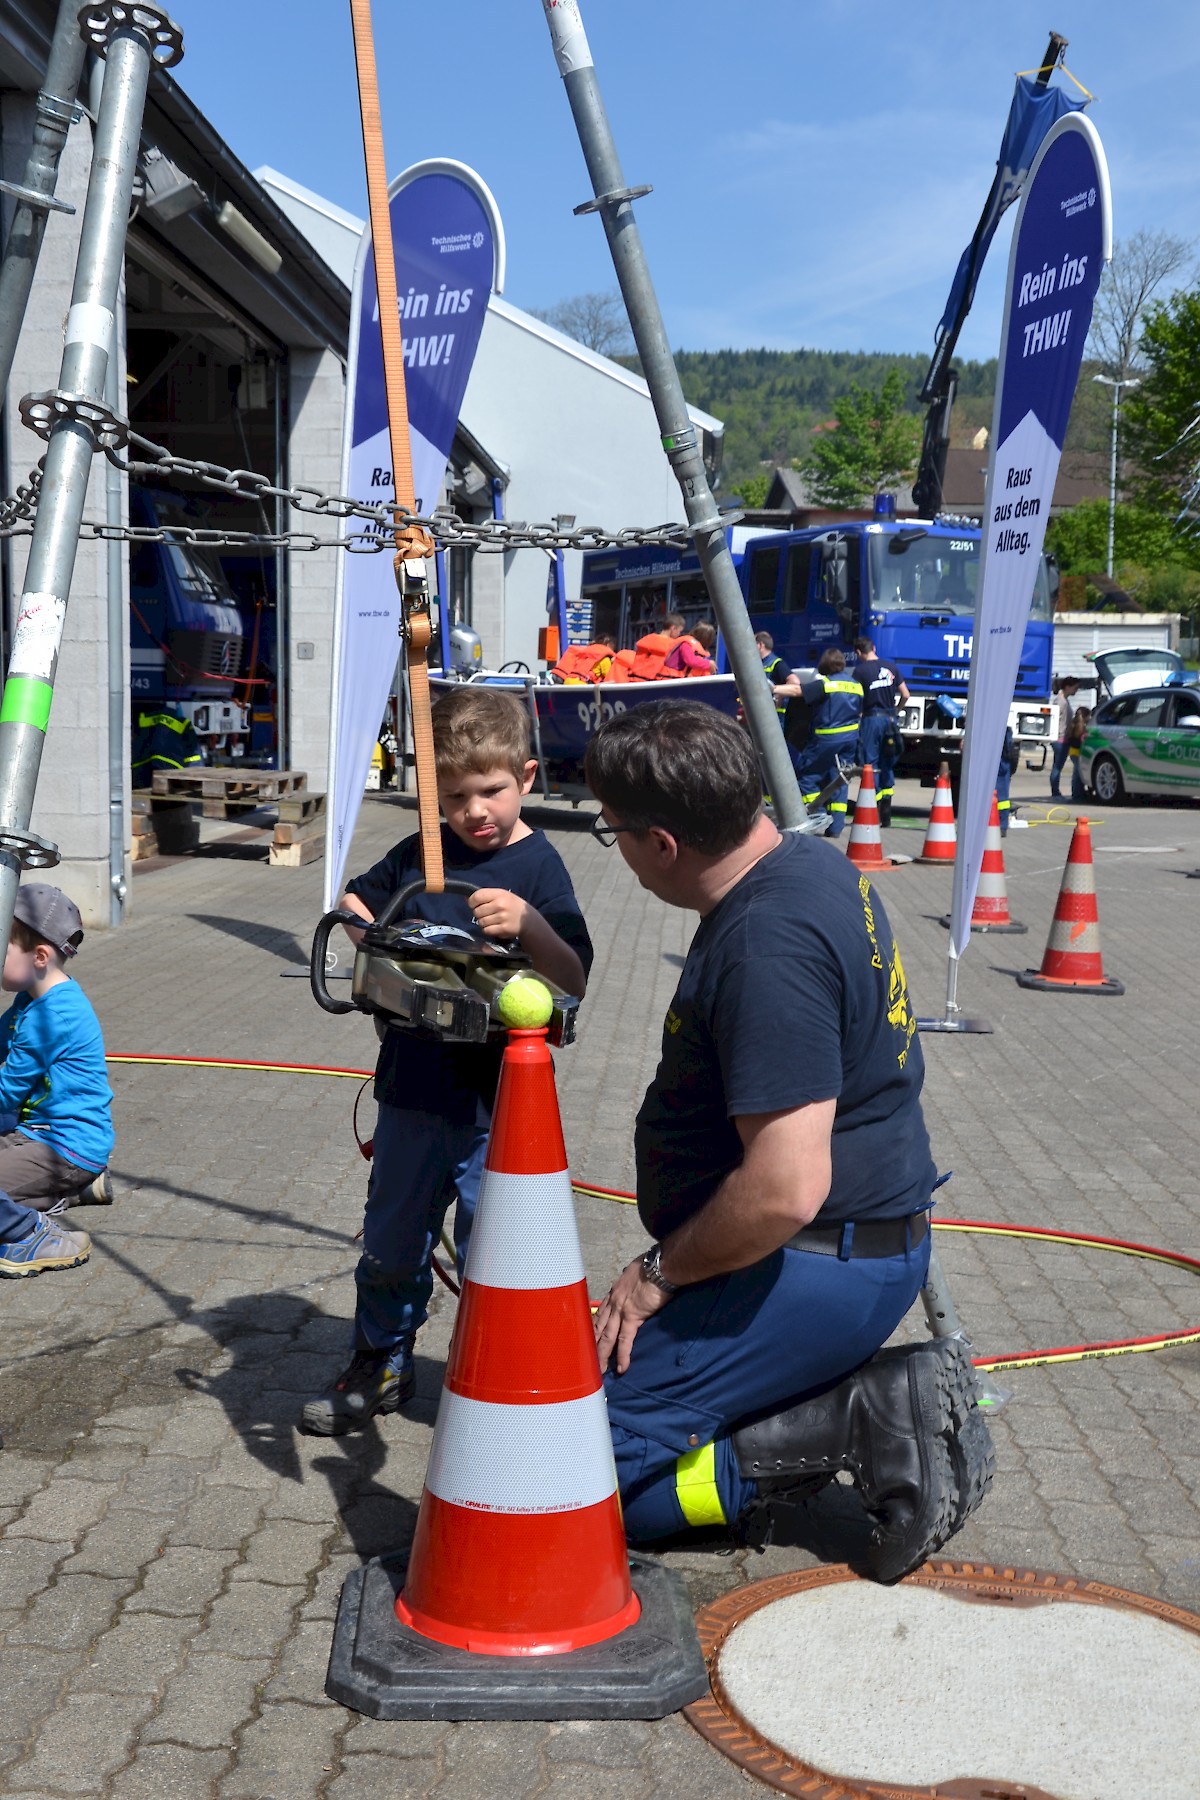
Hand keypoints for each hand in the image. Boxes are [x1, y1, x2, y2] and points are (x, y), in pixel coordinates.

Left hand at [470, 887, 529, 940]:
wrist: (528, 920)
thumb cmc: (512, 906)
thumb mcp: (501, 895)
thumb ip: (485, 896)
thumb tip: (466, 898)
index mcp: (499, 894)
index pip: (477, 896)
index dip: (472, 901)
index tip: (474, 904)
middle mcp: (500, 905)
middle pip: (477, 911)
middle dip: (479, 914)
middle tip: (487, 914)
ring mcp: (502, 917)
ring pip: (481, 922)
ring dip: (483, 923)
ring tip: (492, 920)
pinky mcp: (503, 929)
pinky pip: (486, 930)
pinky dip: (488, 930)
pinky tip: (494, 927)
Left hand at [594, 1256, 671, 1375]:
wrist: (660, 1266)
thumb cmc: (651, 1266)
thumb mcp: (634, 1272)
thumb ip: (630, 1281)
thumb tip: (632, 1281)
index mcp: (614, 1292)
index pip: (599, 1314)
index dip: (593, 1328)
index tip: (588, 1340)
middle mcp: (613, 1302)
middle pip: (599, 1328)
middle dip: (592, 1346)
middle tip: (586, 1361)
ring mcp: (621, 1310)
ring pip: (607, 1337)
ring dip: (602, 1355)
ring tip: (599, 1371)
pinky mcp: (633, 1317)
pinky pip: (625, 1340)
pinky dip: (623, 1355)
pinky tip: (622, 1368)